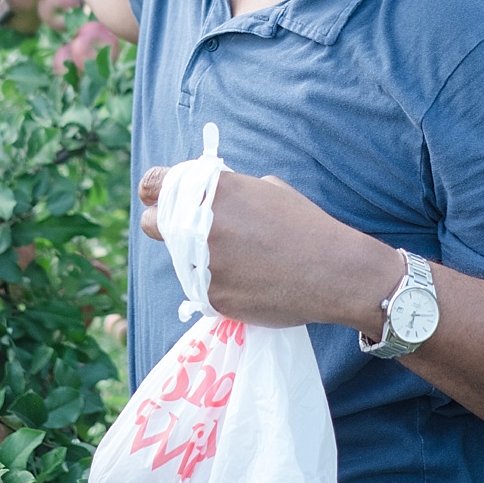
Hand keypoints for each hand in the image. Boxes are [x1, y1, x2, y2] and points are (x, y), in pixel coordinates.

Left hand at [138, 164, 393, 329]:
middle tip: (192, 233)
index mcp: (213, 192)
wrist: (333, 271)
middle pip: (150, 224)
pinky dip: (223, 286)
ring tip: (243, 262)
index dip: (156, 191)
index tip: (162, 198)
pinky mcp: (212, 298)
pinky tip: (254, 282)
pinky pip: (204, 288)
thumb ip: (230, 192)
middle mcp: (200, 227)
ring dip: (199, 259)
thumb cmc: (306, 224)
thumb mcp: (268, 190)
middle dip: (165, 225)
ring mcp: (203, 265)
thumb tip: (210, 198)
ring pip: (180, 260)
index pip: (153, 185)